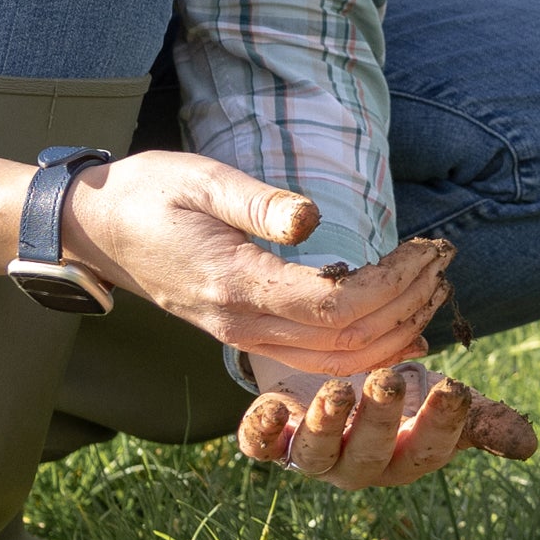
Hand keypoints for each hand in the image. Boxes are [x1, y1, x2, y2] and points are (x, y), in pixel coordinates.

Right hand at [57, 153, 456, 375]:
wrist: (95, 230)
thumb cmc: (148, 192)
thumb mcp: (200, 177)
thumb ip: (258, 201)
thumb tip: (312, 218)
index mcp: (234, 282)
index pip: (333, 304)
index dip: (392, 285)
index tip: (427, 250)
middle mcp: (240, 322)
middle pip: (346, 341)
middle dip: (406, 306)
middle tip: (443, 262)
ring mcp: (240, 336)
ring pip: (334, 362)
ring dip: (392, 331)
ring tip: (431, 288)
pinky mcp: (243, 335)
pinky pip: (313, 362)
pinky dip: (363, 352)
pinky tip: (395, 330)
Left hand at [235, 359, 537, 490]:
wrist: (333, 372)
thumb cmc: (399, 395)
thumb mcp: (439, 399)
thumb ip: (479, 418)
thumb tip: (528, 444)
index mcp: (402, 458)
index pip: (426, 452)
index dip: (443, 425)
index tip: (456, 387)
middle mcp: (355, 465)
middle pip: (368, 456)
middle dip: (379, 420)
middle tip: (389, 378)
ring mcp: (310, 454)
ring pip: (314, 456)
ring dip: (325, 424)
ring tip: (336, 390)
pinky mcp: (268, 437)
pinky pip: (257, 445)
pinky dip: (258, 430)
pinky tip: (269, 404)